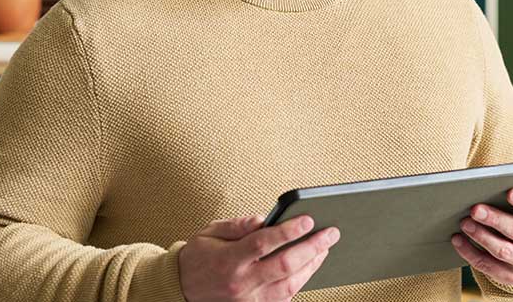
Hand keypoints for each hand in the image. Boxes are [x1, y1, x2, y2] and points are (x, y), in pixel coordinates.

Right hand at [178, 214, 338, 301]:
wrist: (181, 289)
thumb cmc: (199, 256)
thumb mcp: (211, 233)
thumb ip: (238, 225)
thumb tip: (265, 219)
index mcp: (228, 260)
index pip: (263, 243)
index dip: (288, 231)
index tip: (308, 219)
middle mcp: (240, 283)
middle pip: (284, 265)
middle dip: (312, 248)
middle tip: (331, 233)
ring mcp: (249, 300)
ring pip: (289, 285)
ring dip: (311, 266)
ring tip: (325, 248)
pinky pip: (284, 298)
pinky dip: (300, 282)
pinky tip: (309, 267)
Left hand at [450, 187, 512, 285]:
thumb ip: (511, 194)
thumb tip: (485, 186)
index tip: (511, 192)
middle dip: (495, 219)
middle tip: (475, 209)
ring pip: (502, 250)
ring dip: (481, 236)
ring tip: (464, 223)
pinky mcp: (510, 276)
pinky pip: (487, 265)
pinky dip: (469, 251)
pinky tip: (457, 239)